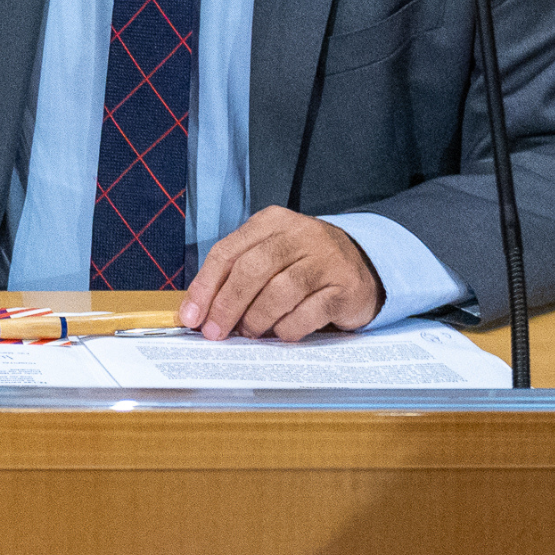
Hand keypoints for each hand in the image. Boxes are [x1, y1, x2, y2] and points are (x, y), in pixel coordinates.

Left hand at [178, 207, 384, 340]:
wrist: (363, 266)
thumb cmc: (303, 265)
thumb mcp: (269, 256)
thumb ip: (236, 275)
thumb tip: (199, 312)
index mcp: (272, 222)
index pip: (227, 251)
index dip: (205, 287)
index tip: (191, 316)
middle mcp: (300, 234)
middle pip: (251, 270)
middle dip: (226, 305)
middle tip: (215, 332)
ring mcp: (326, 259)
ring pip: (279, 291)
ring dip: (257, 319)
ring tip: (250, 332)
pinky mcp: (346, 287)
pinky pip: (308, 313)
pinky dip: (288, 328)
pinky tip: (282, 332)